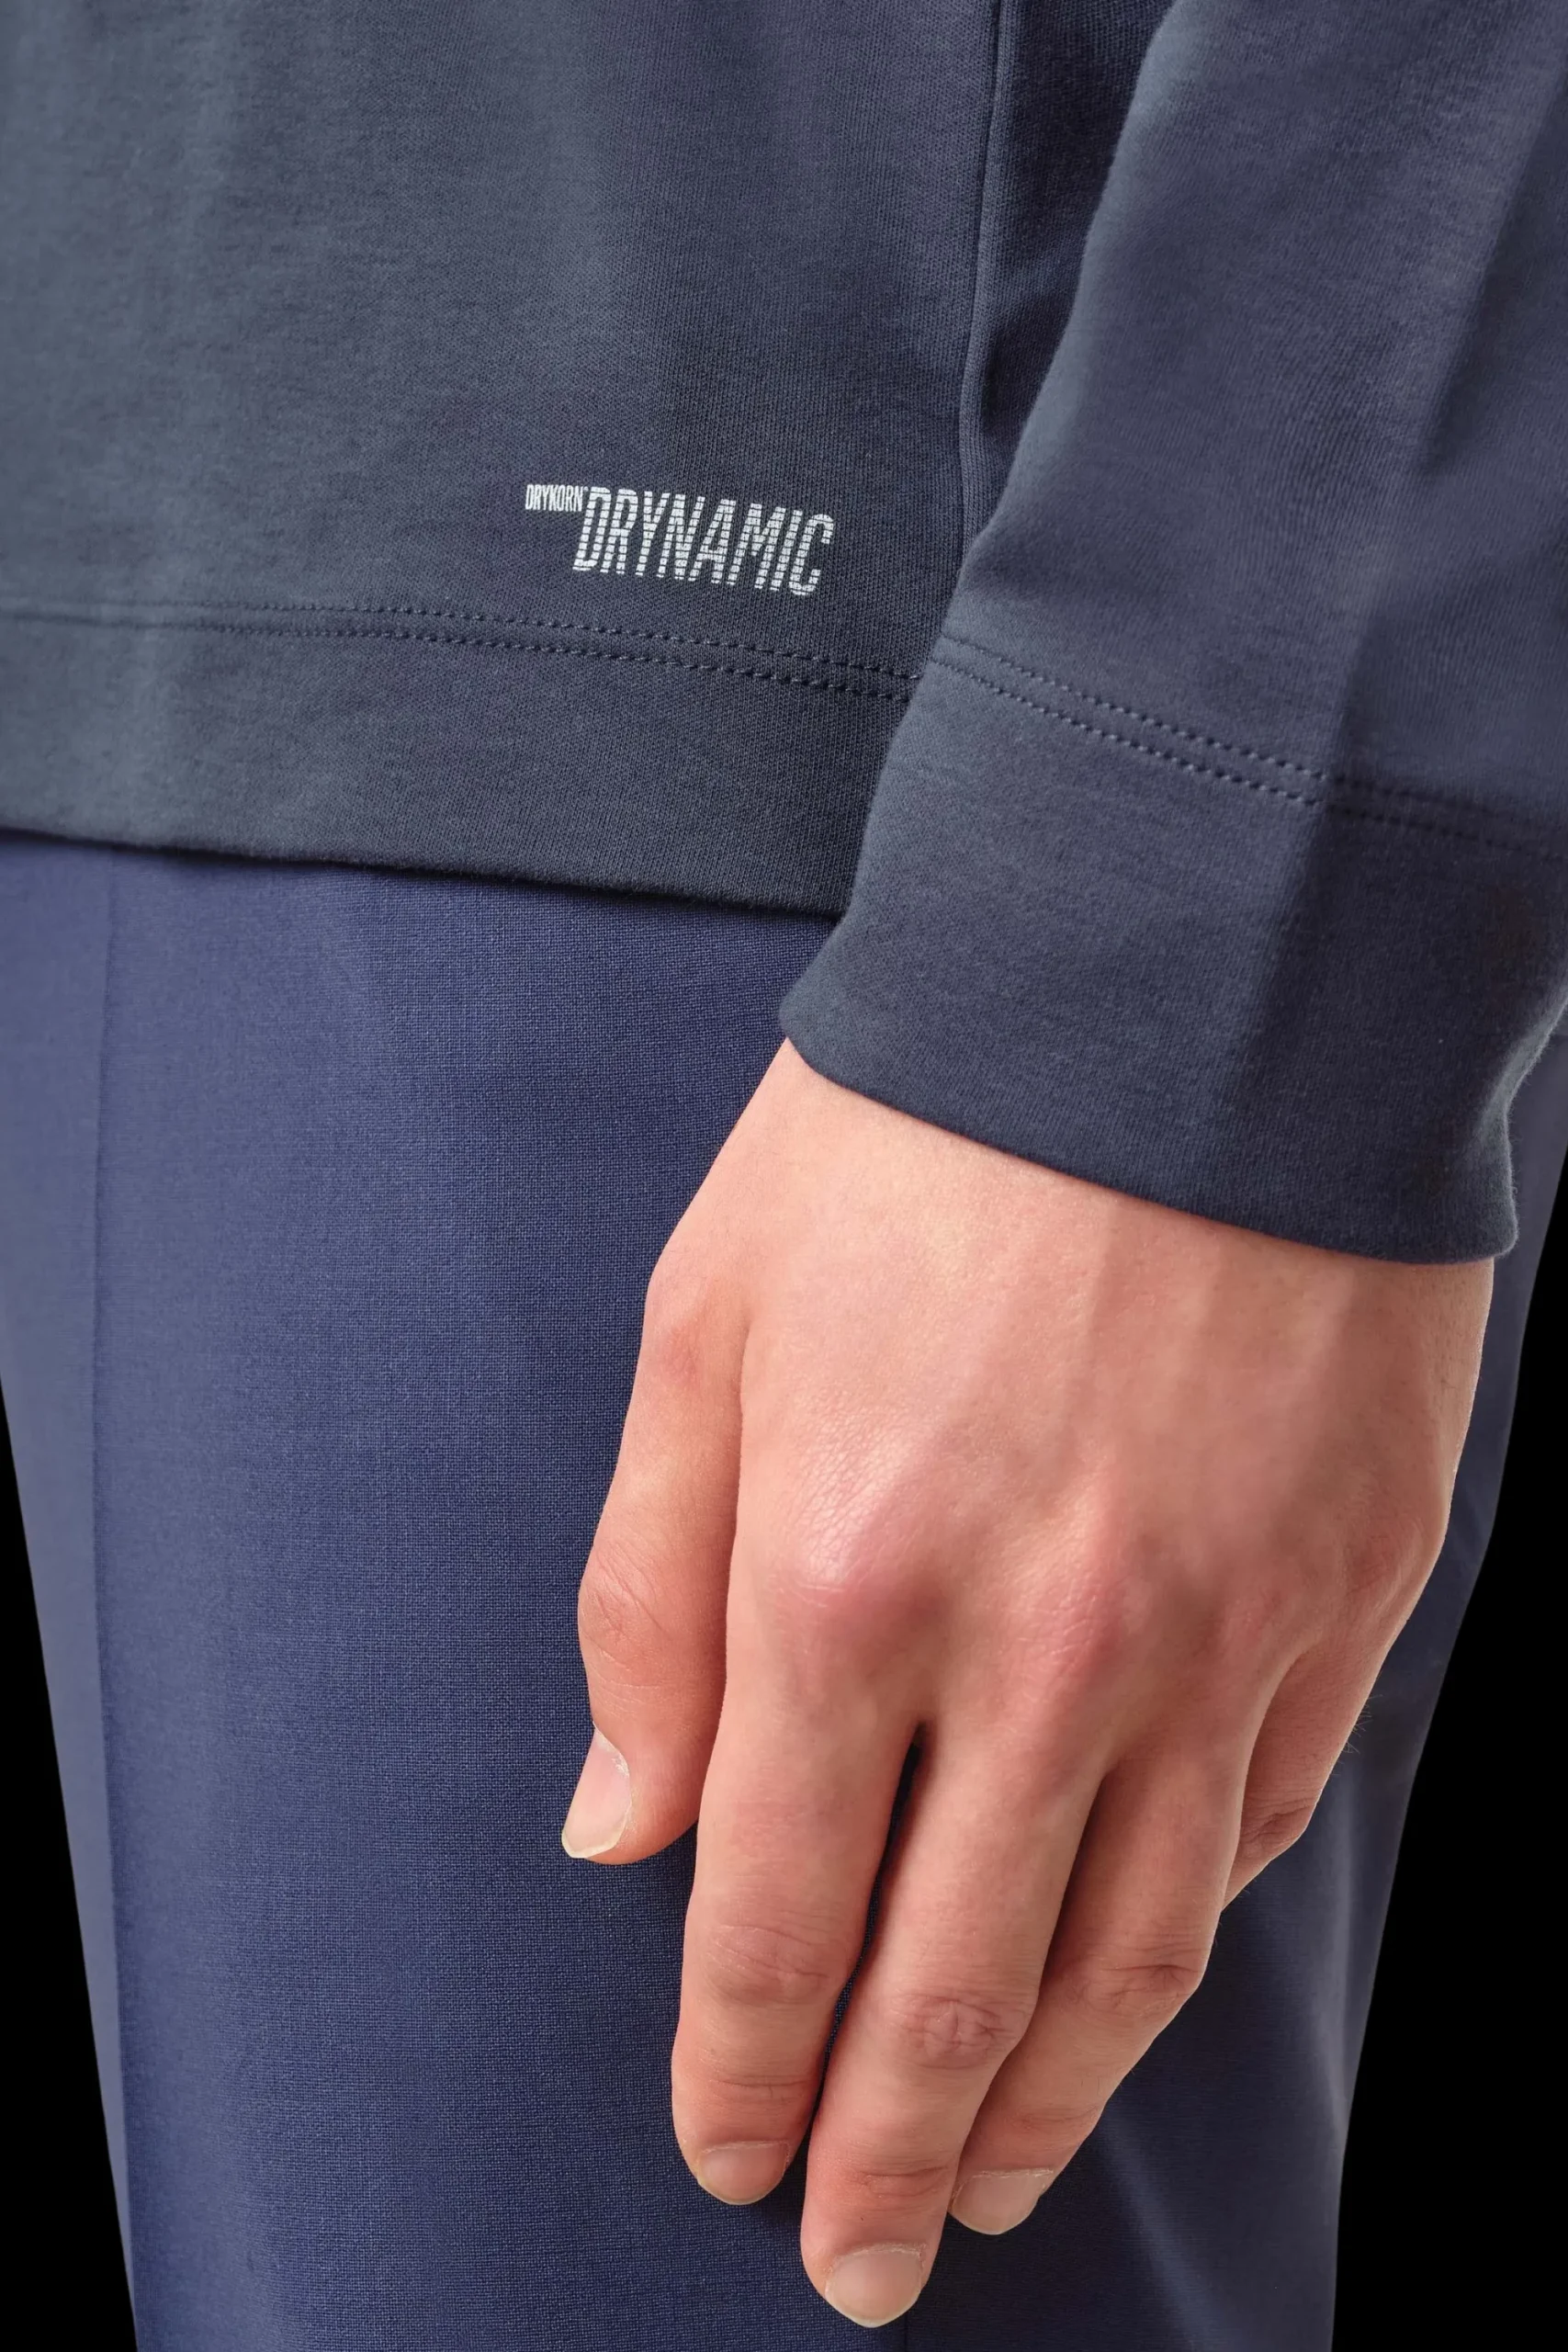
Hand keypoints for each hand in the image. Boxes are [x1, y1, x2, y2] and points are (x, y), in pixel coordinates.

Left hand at [561, 1043, 1489, 2325]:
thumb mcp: (707, 1326)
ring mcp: (1216, 1633)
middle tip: (857, 2267)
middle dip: (885, 2154)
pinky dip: (1183, 1928)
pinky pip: (1260, 1822)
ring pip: (1129, 1953)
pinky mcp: (1348, 1592)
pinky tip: (1133, 1979)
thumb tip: (616, 1833)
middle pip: (950, 1985)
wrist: (1186, 985)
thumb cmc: (910, 1138)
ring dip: (1047, 2099)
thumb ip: (647, 1600)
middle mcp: (1041, 1648)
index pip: (770, 1910)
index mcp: (843, 1577)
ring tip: (989, 2187)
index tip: (720, 2157)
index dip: (736, 2065)